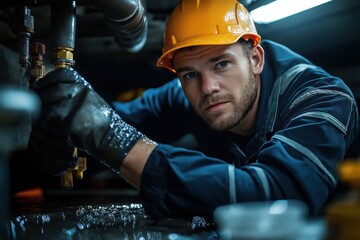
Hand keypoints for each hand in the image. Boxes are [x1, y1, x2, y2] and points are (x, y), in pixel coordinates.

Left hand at [28, 67, 144, 175]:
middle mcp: (81, 93)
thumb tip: (51, 93)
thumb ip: (75, 95)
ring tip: (40, 115)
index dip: (47, 80)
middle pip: (54, 89)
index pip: (62, 75)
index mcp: (85, 87)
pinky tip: (45, 124)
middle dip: (41, 95)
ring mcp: (75, 106)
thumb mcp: (91, 101)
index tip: (38, 85)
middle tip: (34, 102)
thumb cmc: (100, 123)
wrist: (110, 138)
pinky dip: (44, 121)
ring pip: (49, 104)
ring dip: (41, 110)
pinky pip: (50, 119)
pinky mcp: (70, 121)